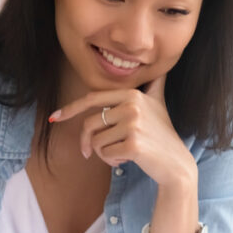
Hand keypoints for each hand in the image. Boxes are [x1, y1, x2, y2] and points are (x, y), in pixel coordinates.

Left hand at [49, 75, 195, 189]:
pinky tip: (127, 160)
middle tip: (89, 152)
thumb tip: (160, 68)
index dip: (70, 108)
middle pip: (90, 123)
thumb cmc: (162, 134)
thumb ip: (154, 85)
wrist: (176, 163)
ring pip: (96, 141)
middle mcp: (133, 105)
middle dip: (86, 141)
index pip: (92, 99)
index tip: (55, 117)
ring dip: (103, 153)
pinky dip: (111, 161)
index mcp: (132, 94)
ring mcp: (134, 125)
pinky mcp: (133, 144)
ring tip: (121, 153)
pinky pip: (105, 154)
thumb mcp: (158, 104)